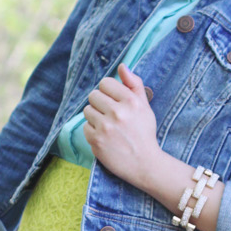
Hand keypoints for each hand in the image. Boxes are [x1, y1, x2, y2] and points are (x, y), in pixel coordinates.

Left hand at [82, 64, 158, 186]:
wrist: (145, 163)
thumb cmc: (144, 133)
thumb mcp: (145, 106)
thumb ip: (134, 84)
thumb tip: (122, 66)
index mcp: (131, 101)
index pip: (105, 83)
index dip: (108, 91)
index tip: (113, 100)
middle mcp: (118, 112)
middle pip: (93, 95)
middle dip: (100, 103)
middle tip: (110, 115)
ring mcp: (105, 127)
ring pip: (87, 111)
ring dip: (95, 117)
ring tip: (107, 126)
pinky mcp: (96, 141)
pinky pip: (85, 127)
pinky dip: (93, 132)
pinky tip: (105, 137)